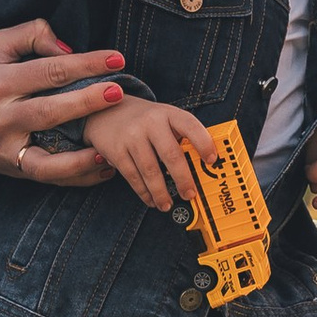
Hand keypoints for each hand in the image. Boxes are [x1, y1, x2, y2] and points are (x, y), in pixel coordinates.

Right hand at [0, 21, 125, 184]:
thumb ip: (30, 35)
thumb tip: (69, 49)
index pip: (49, 70)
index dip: (86, 63)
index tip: (117, 59)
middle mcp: (1, 117)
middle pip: (50, 110)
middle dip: (88, 101)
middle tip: (120, 92)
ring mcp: (6, 148)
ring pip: (49, 155)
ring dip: (83, 154)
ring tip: (112, 146)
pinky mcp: (12, 168)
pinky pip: (47, 176)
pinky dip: (76, 175)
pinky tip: (102, 165)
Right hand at [85, 94, 215, 214]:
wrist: (105, 111)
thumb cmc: (145, 121)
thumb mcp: (164, 118)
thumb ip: (181, 136)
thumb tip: (202, 167)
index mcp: (168, 113)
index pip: (190, 125)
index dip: (203, 143)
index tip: (212, 160)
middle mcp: (150, 122)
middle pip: (171, 154)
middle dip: (183, 179)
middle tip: (190, 194)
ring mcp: (132, 136)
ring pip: (150, 170)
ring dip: (161, 192)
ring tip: (167, 204)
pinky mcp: (116, 151)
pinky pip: (133, 176)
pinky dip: (144, 192)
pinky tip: (151, 200)